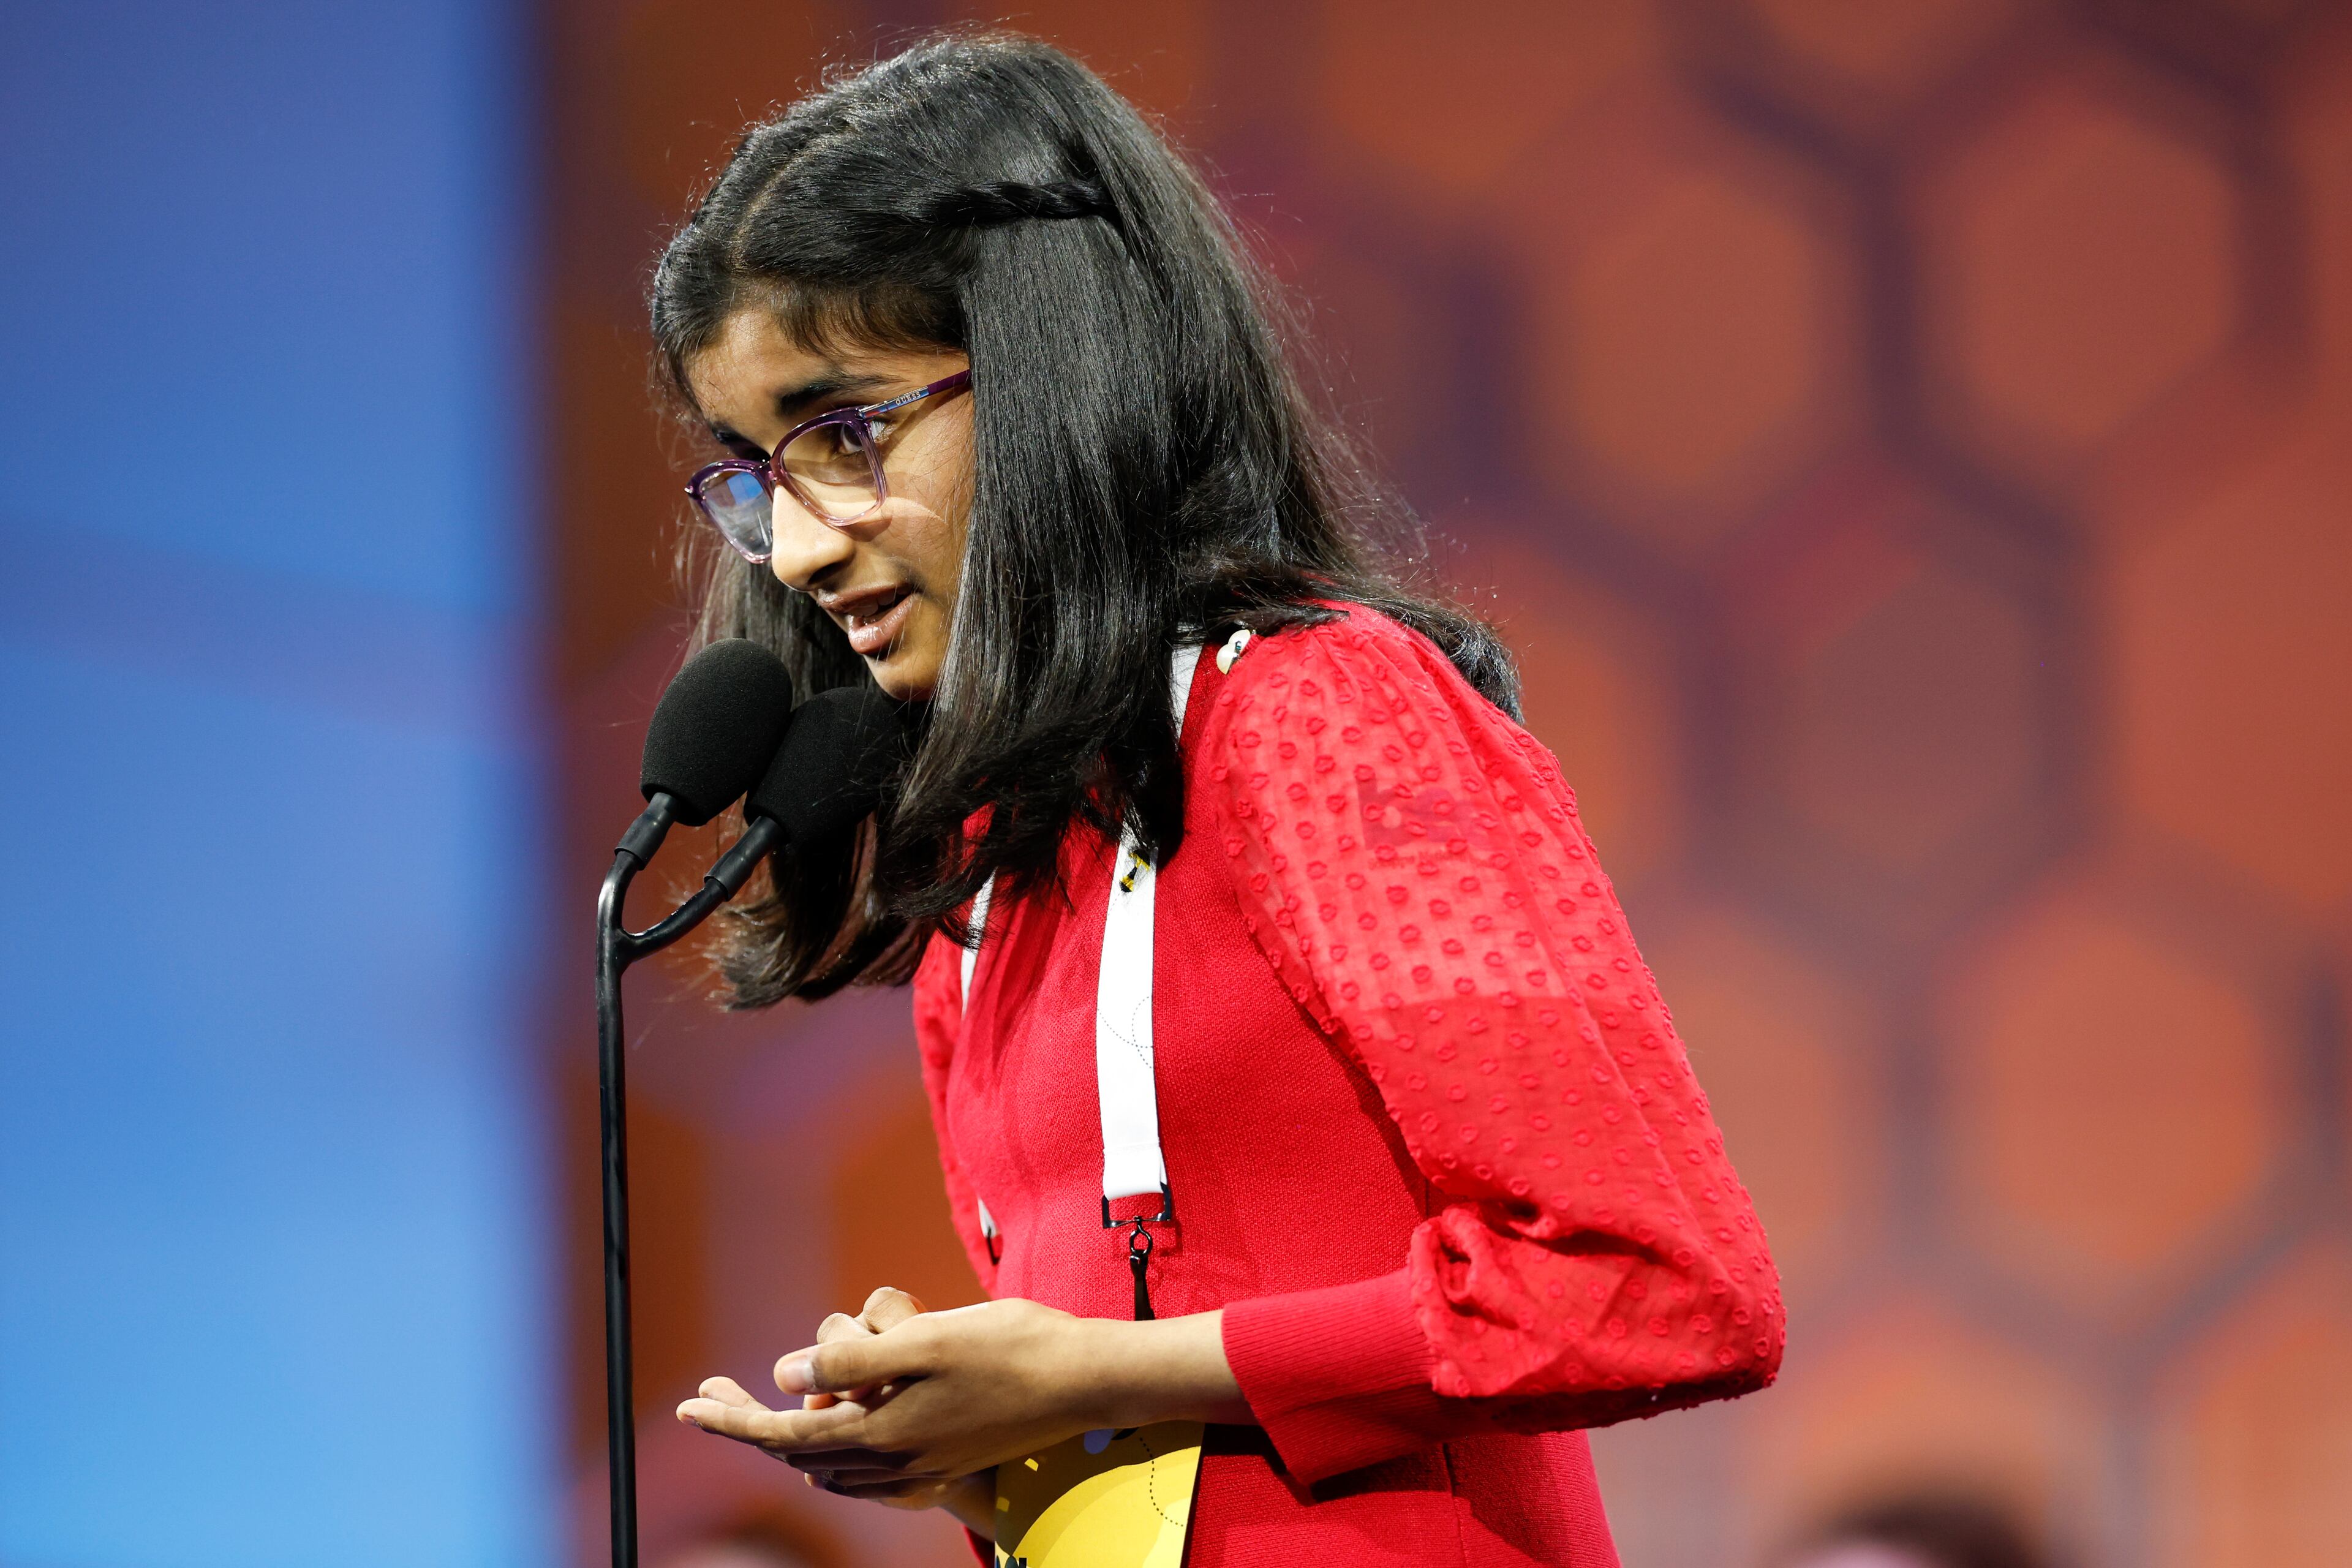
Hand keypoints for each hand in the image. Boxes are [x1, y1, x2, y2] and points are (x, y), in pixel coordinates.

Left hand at [681, 1287, 992, 1532]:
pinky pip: (866, 1467)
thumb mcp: (923, 1337)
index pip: (785, 1432)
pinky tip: (836, 1417)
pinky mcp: (943, 1458)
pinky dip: (835, 1446)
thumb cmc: (1009, 1347)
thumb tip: (786, 1372)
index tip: (685, 1408)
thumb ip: (851, 1357)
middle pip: (799, 1451)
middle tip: (708, 1395)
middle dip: (750, 1423)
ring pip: (831, 1461)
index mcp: (884, 1431)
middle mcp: (896, 1460)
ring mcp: (922, 1465)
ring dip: (795, 1432)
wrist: (1083, 1381)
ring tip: (774, 1396)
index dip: (731, 1420)